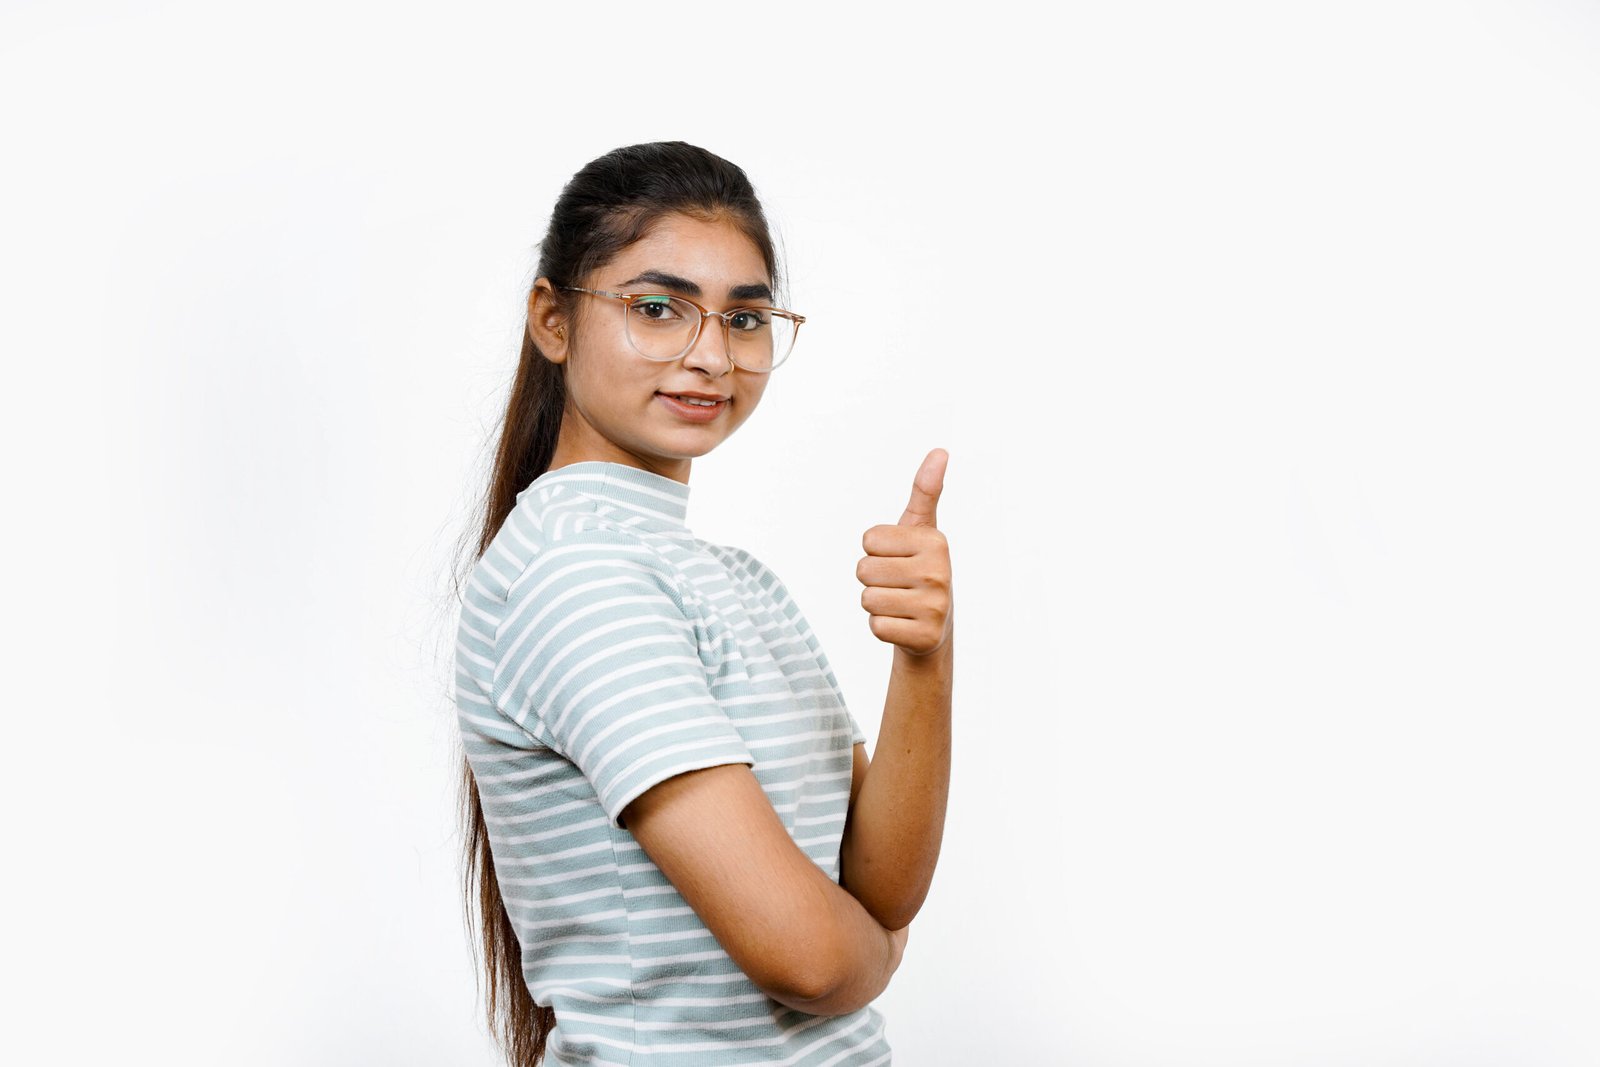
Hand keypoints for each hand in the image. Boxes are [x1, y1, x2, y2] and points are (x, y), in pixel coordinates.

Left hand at [857, 449, 952, 656]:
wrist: (934, 628)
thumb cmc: (920, 571)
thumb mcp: (921, 530)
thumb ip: (925, 492)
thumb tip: (939, 452)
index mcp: (935, 541)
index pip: (868, 540)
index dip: (875, 551)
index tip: (899, 559)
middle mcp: (939, 572)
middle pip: (864, 569)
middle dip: (873, 579)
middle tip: (898, 585)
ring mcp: (934, 606)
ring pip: (867, 598)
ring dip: (876, 604)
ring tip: (900, 603)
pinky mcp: (924, 636)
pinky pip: (875, 626)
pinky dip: (882, 627)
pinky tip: (902, 624)